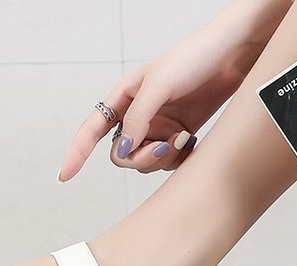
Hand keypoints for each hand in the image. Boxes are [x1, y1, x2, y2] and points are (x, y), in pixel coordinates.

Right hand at [58, 29, 261, 179]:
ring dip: (162, 158)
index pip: (91, 130)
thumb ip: (137, 118)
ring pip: (144, 163)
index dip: (76, 153)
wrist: (232, 57)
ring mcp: (157, 129)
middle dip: (139, 158)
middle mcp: (137, 117)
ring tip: (183, 138)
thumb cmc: (193, 59)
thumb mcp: (160, 84)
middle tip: (162, 148)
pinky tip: (191, 142)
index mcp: (123, 98)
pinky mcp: (177, 137)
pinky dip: (177, 158)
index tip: (64, 176)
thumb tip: (121, 150)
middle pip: (121, 156)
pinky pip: (167, 162)